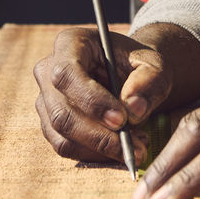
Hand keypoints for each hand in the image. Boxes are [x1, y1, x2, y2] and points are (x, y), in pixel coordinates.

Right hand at [33, 23, 199, 163]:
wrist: (129, 73)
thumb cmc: (138, 64)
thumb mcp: (154, 64)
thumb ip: (149, 80)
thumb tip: (134, 109)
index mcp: (70, 43)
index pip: (68, 74)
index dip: (92, 101)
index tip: (122, 119)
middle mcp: (48, 70)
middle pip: (61, 111)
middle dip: (98, 135)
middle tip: (134, 146)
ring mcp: (45, 98)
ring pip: (61, 134)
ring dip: (99, 148)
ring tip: (135, 147)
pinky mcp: (49, 123)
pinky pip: (65, 147)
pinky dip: (94, 154)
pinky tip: (121, 149)